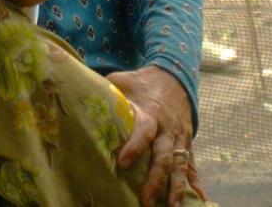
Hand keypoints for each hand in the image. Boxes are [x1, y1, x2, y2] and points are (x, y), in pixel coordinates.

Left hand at [108, 66, 206, 206]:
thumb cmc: (141, 83)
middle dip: (156, 179)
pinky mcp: (186, 144)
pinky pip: (191, 165)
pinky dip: (195, 182)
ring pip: (179, 165)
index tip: (123, 163)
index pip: (143, 131)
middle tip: (146, 200)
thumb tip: (73, 94)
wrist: (174, 77)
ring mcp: (179, 138)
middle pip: (163, 155)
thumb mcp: (122, 81)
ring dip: (176, 187)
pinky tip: (199, 198)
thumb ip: (104, 91)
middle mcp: (167, 128)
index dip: (134, 146)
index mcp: (150, 112)